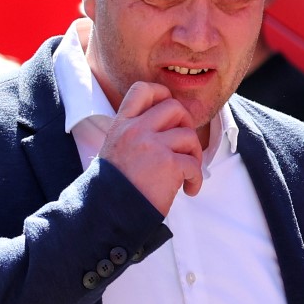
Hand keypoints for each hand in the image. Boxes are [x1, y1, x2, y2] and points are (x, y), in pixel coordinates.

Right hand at [98, 80, 204, 215]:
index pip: (142, 90)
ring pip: (189, 136)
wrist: (108, 213)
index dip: (162, 94)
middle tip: (184, 145)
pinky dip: (195, 179)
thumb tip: (170, 125)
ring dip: (194, 155)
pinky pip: (194, 164)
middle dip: (186, 124)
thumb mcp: (116, 150)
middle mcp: (135, 130)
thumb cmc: (114, 187)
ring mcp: (152, 146)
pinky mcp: (168, 164)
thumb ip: (135, 133)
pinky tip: (188, 190)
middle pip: (174, 107)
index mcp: (121, 125)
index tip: (170, 113)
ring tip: (187, 172)